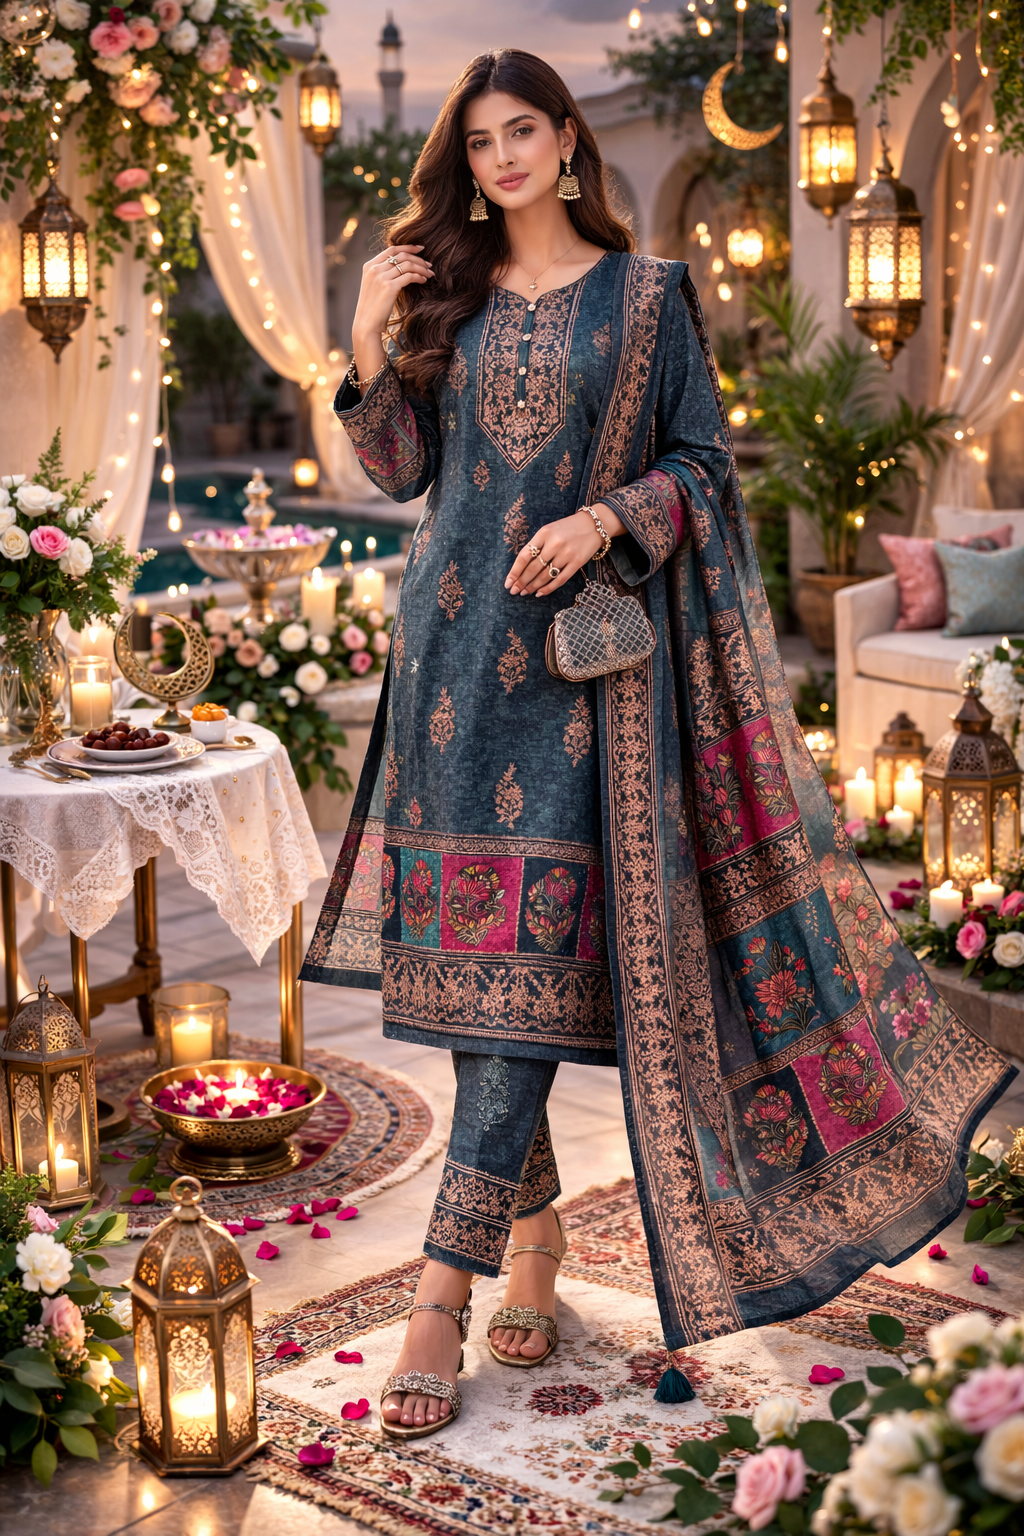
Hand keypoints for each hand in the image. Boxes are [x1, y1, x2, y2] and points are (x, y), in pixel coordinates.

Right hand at [351, 245, 432, 380]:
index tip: (420, 249)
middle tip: (429, 264)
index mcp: (369, 266)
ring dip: (421, 267)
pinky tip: (424, 280)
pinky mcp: (389, 287)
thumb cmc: (372, 309)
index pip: (391, 249)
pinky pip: (409, 276)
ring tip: (430, 273)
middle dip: (418, 258)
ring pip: (407, 264)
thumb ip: (383, 274)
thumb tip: (401, 268)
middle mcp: (374, 268)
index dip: (407, 247)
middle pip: (401, 255)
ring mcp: (381, 277)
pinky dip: (419, 276)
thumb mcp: (374, 286)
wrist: (366, 324)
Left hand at [504, 506, 622, 596]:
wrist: (595, 524)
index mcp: (544, 533)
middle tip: (515, 591)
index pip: (524, 556)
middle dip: (522, 582)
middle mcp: (554, 544)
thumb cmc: (568, 528)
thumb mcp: (550, 529)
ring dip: (533, 586)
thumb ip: (537, 544)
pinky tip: (540, 593)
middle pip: (533, 568)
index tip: (508, 583)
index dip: (514, 571)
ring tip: (525, 592)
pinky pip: (560, 579)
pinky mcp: (577, 562)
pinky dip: (548, 588)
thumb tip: (522, 567)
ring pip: (545, 576)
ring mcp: (566, 554)